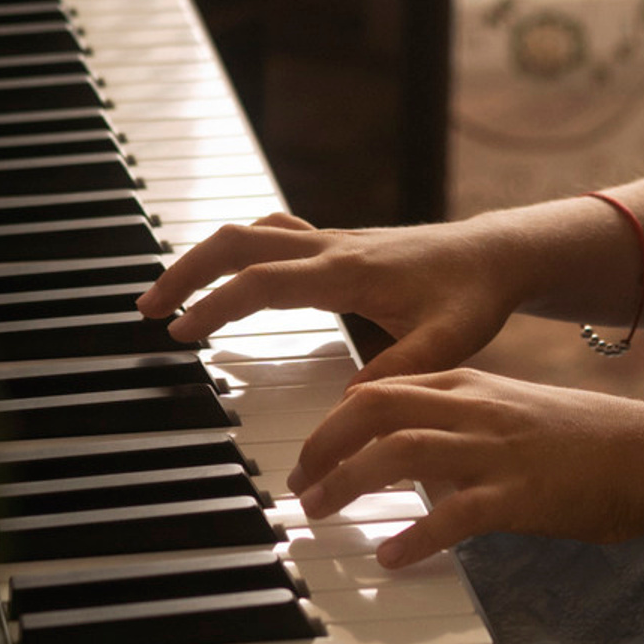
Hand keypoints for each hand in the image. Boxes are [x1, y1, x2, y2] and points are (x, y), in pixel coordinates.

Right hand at [135, 213, 533, 379]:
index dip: (215, 303)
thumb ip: (397, 375)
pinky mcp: (336, 244)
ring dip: (203, 258)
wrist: (496, 254)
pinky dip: (236, 250)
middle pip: (238, 241)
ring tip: (169, 296)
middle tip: (148, 309)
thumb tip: (345, 412)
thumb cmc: (474, 297)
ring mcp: (331, 240)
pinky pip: (272, 234)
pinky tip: (224, 274)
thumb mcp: (447, 345)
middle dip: (186, 271)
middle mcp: (332, 247)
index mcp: (349, 271)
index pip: (262, 280)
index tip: (178, 331)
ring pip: (249, 232)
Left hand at [288, 368, 643, 566]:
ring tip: (324, 514)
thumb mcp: (510, 411)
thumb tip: (407, 454)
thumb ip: (457, 424)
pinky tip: (390, 558)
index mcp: (468, 387)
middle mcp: (474, 411)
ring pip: (399, 453)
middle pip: (373, 411)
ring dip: (349, 483)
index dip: (333, 422)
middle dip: (324, 446)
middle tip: (301, 484)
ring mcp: (494, 452)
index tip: (310, 454)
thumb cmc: (581, 440)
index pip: (380, 389)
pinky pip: (452, 516)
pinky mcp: (518, 497)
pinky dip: (414, 536)